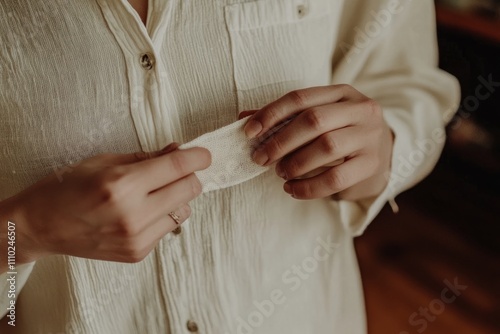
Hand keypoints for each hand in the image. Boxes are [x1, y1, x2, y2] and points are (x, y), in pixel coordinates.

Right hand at [0, 143, 210, 268]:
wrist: (41, 226)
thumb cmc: (67, 188)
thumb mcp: (104, 161)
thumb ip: (147, 157)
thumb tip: (178, 151)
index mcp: (122, 184)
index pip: (177, 167)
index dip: (197, 158)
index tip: (205, 155)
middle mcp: (133, 214)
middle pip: (189, 190)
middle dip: (188, 176)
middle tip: (175, 171)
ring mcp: (136, 238)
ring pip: (184, 211)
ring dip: (176, 198)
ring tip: (151, 194)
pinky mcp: (137, 253)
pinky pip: (167, 228)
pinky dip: (161, 216)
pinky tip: (139, 212)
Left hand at [240, 84, 393, 199]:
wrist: (384, 154)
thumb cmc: (341, 134)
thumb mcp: (319, 119)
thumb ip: (284, 118)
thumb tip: (244, 119)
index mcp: (342, 93)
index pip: (300, 98)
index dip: (271, 114)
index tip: (249, 132)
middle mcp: (361, 109)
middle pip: (313, 120)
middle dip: (280, 142)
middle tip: (261, 159)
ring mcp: (370, 137)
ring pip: (326, 147)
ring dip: (295, 163)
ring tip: (280, 173)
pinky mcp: (372, 165)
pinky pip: (336, 178)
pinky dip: (308, 187)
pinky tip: (292, 189)